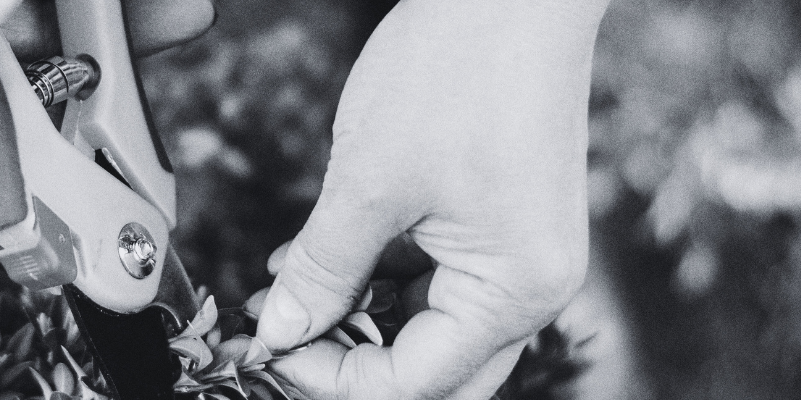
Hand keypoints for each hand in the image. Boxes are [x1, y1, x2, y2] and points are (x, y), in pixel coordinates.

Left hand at [255, 1, 607, 398]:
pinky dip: (376, 275)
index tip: (270, 350)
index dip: (331, 379)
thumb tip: (281, 330)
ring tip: (283, 289)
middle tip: (280, 333)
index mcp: (514, 292)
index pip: (413, 381)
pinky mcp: (503, 222)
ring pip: (427, 323)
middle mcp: (531, 286)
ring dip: (355, 316)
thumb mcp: (368, 184)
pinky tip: (316, 258)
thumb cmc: (456, 72)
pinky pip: (435, 275)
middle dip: (348, 359)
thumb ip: (323, 269)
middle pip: (431, 366)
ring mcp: (521, 253)